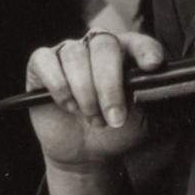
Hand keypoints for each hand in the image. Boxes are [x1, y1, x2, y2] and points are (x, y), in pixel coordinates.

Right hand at [25, 30, 168, 173]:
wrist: (86, 153)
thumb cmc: (117, 131)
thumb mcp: (143, 120)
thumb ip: (150, 98)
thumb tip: (153, 85)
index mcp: (126, 54)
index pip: (138, 41)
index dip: (145, 50)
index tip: (152, 66)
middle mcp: (97, 47)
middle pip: (104, 46)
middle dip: (109, 85)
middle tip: (114, 118)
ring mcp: (68, 52)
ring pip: (75, 56)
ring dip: (84, 92)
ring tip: (91, 117)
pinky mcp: (42, 64)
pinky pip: (45, 61)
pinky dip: (58, 85)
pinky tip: (67, 105)